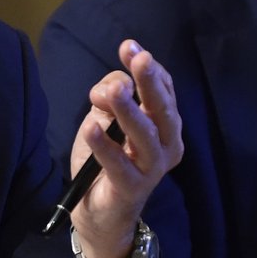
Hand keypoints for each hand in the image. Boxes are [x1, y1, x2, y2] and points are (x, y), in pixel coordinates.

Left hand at [68, 39, 182, 257]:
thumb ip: (110, 97)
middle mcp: (166, 146)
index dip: (149, 69)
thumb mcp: (105, 120)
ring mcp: (151, 169)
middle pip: (163, 110)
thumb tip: (110, 85)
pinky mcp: (131, 189)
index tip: (129, 46)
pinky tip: (90, 127)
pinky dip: (104, 146)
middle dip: (150, 83)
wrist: (98, 211)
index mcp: (165, 127)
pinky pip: (118, 165)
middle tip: (139, 59)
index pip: (164, 92)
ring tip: (112, 91)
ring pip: (145, 136)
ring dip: (128, 111)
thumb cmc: (106, 161)